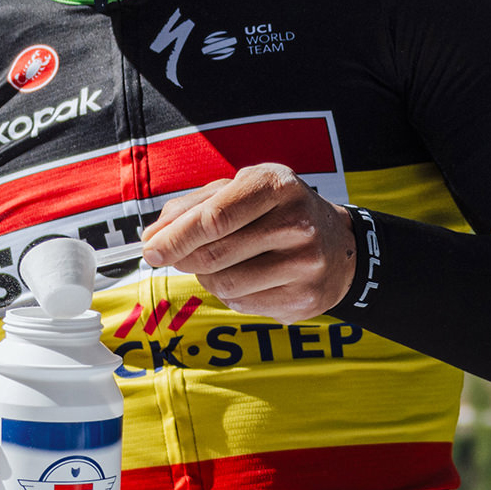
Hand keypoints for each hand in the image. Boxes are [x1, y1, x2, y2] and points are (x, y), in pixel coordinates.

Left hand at [140, 162, 356, 320]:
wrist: (340, 246)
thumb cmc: (278, 212)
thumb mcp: (241, 190)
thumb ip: (193, 207)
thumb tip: (152, 237)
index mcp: (277, 185)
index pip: (214, 217)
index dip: (176, 237)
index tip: (150, 249)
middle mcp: (297, 223)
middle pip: (214, 253)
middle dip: (183, 258)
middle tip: (173, 256)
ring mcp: (305, 264)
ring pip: (224, 284)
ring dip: (206, 277)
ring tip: (218, 263)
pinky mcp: (305, 298)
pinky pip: (243, 304)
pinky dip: (230, 295)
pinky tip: (245, 279)